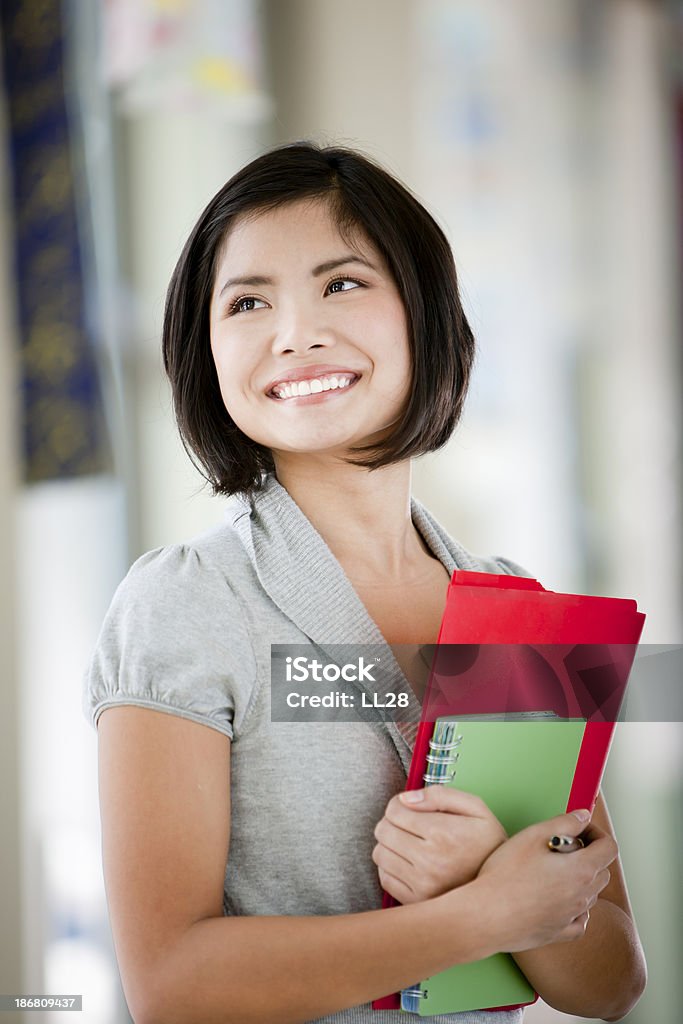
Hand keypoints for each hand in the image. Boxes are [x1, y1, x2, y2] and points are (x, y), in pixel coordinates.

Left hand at [372, 786, 506, 903]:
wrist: (502, 888)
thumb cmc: (488, 843)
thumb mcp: (475, 808)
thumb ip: (440, 795)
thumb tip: (405, 799)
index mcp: (442, 833)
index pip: (394, 810)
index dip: (398, 804)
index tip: (409, 808)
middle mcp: (429, 861)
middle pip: (383, 831)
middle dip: (392, 822)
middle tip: (408, 825)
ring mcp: (422, 885)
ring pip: (380, 854)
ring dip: (390, 845)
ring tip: (410, 844)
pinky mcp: (416, 902)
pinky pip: (385, 878)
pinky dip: (392, 867)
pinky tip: (410, 863)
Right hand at [472, 810, 617, 953]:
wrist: (487, 916)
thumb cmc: (506, 874)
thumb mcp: (533, 836)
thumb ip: (564, 822)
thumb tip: (584, 817)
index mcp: (581, 869)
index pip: (609, 848)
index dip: (596, 833)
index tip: (578, 830)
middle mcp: (583, 896)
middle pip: (602, 871)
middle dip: (588, 854)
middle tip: (560, 847)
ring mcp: (572, 917)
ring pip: (591, 894)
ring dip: (580, 879)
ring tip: (551, 871)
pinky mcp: (559, 933)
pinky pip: (579, 919)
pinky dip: (575, 907)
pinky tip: (556, 899)